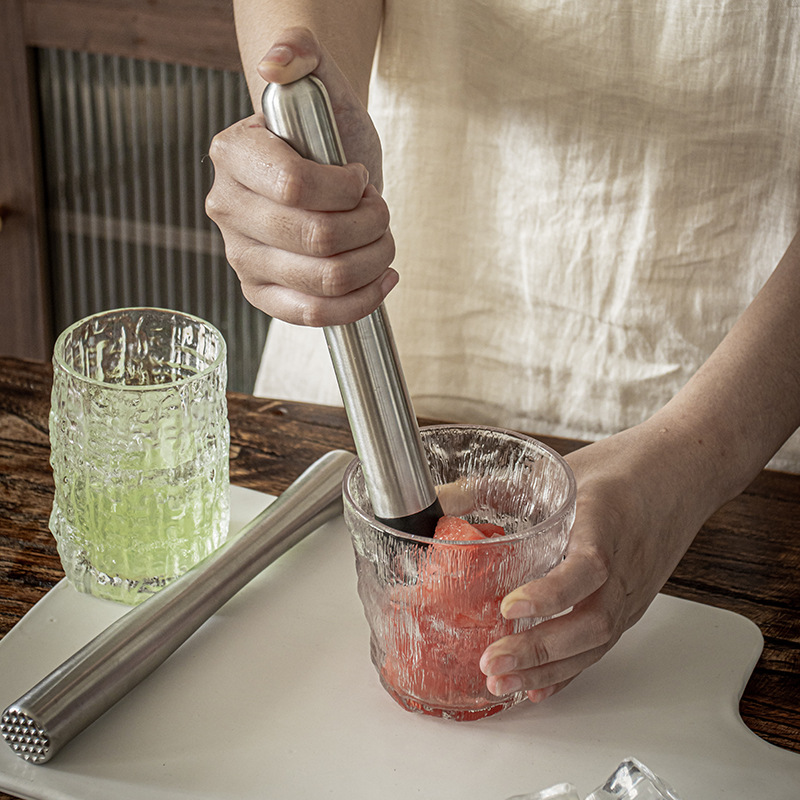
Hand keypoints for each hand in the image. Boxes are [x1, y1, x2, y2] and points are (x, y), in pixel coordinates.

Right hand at [206, 27, 396, 325]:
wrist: (323, 168)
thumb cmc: (323, 131)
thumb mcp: (321, 82)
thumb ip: (300, 54)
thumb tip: (277, 60)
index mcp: (233, 156)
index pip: (295, 187)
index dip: (346, 188)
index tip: (360, 178)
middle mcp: (228, 210)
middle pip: (316, 238)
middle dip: (370, 225)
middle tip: (378, 210)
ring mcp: (242, 258)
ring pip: (324, 280)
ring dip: (373, 260)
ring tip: (382, 239)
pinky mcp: (263, 294)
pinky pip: (314, 316)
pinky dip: (361, 302)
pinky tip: (382, 278)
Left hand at [479, 421, 711, 702]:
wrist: (682, 473)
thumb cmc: (624, 468)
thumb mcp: (561, 469)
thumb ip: (504, 487)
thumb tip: (440, 499)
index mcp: (607, 522)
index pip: (588, 568)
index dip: (551, 594)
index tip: (510, 607)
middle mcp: (625, 565)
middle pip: (592, 622)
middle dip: (539, 650)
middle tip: (491, 661)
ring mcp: (631, 591)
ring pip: (596, 643)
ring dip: (548, 669)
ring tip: (502, 683)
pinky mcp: (630, 605)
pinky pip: (601, 645)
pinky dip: (568, 670)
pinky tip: (537, 688)